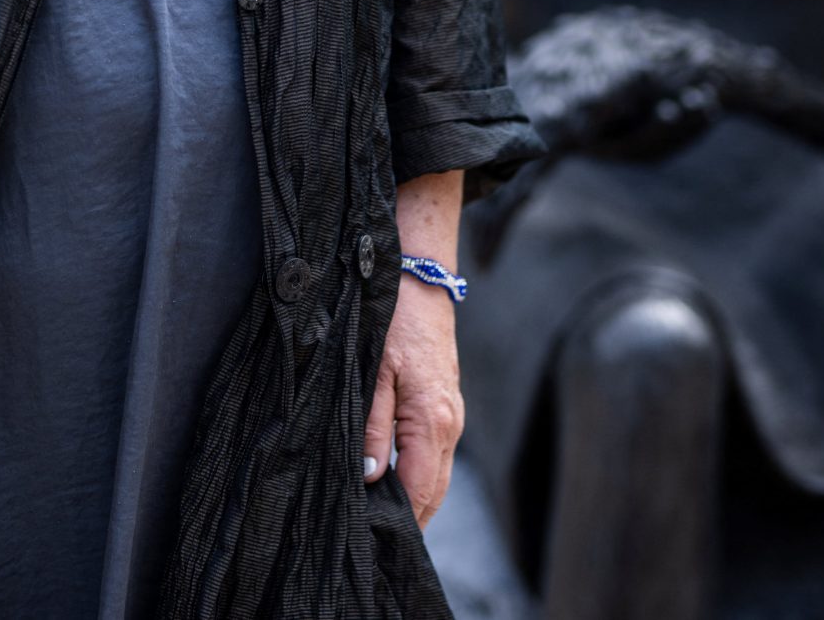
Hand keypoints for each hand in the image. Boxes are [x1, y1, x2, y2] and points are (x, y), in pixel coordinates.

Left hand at [364, 274, 462, 527]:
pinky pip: (435, 457)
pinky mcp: (447, 407)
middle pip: (434, 493)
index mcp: (432, 421)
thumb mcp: (372, 372)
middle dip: (409, 522)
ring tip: (379, 524)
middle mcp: (450, 425)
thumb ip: (372, 428)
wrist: (421, 278)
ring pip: (437, 478)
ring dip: (414, 502)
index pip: (419, 491)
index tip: (370, 542)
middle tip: (372, 544)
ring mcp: (453, 417)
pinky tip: (393, 486)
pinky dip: (418, 479)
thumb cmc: (393, 318)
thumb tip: (371, 478)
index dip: (398, 521)